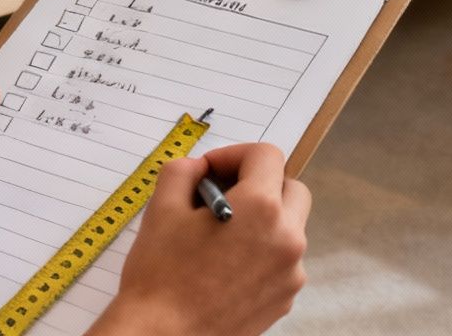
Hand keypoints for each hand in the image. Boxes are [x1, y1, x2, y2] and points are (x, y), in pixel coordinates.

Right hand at [91, 142, 309, 335]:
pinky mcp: (285, 298)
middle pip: (290, 188)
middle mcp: (287, 238)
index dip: (234, 154)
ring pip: (289, 226)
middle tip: (222, 194)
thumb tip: (199, 167)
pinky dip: (262, 252)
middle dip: (258, 183)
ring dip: (262, 219)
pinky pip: (282, 260)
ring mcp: (291, 272)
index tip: (210, 170)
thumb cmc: (160, 278)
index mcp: (262, 208)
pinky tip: (226, 264)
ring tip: (221, 232)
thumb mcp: (162, 209)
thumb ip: (183, 171)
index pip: (267, 156)